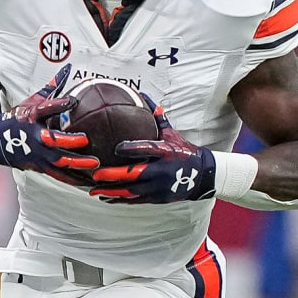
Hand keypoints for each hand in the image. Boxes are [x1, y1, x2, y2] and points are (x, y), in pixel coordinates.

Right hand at [0, 63, 98, 184]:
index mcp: (32, 117)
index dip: (58, 105)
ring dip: (77, 164)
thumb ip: (52, 87)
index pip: (45, 109)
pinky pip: (59, 176)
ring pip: (58, 162)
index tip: (73, 101)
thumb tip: (67, 68)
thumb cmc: (20, 118)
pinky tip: (92, 182)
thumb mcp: (32, 102)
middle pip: (51, 140)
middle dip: (68, 141)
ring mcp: (37, 154)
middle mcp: (34, 136)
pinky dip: (75, 180)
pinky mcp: (41, 167)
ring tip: (96, 165)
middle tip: (86, 141)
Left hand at [89, 96, 215, 202]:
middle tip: (96, 173)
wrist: (202, 175)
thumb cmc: (184, 152)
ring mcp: (160, 186)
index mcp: (165, 152)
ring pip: (132, 190)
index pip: (148, 149)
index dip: (132, 149)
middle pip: (135, 174)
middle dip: (114, 175)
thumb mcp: (172, 134)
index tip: (116, 148)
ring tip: (94, 189)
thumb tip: (145, 97)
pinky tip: (106, 197)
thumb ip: (157, 118)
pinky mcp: (158, 197)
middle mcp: (162, 170)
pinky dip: (120, 199)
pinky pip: (136, 200)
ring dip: (112, 190)